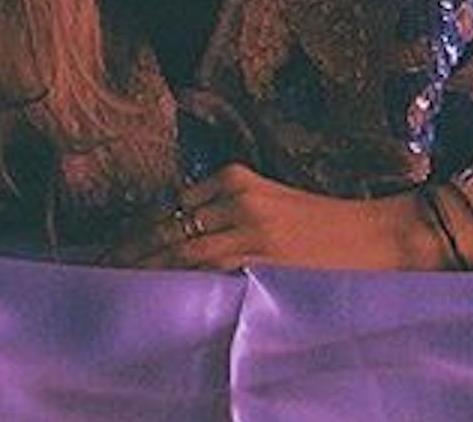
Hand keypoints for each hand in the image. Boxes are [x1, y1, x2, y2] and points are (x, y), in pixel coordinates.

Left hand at [101, 164, 447, 271]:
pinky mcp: (261, 252)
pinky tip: (154, 293)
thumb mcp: (270, 209)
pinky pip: (206, 268)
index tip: (104, 253)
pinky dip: (176, 278)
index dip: (132, 233)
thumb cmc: (327, 230)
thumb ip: (228, 220)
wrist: (381, 236)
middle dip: (124, 251)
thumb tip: (180, 248)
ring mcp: (246, 223)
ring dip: (139, 268)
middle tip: (91, 273)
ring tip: (108, 285)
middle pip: (163, 226)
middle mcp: (234, 194)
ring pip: (177, 247)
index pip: (166, 209)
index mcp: (232, 178)